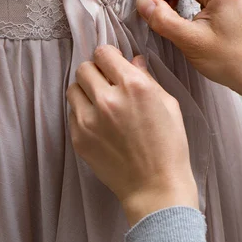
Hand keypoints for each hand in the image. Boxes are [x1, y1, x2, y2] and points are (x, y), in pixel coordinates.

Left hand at [66, 45, 198, 226]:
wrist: (155, 188)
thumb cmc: (169, 145)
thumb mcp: (168, 104)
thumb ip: (147, 77)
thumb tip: (133, 60)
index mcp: (133, 86)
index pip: (104, 53)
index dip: (109, 56)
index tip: (114, 64)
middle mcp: (108, 99)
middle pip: (84, 67)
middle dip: (96, 71)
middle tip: (106, 82)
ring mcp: (89, 120)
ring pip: (73, 88)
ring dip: (85, 90)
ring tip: (99, 102)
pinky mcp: (79, 138)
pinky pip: (72, 112)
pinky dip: (82, 112)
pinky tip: (98, 122)